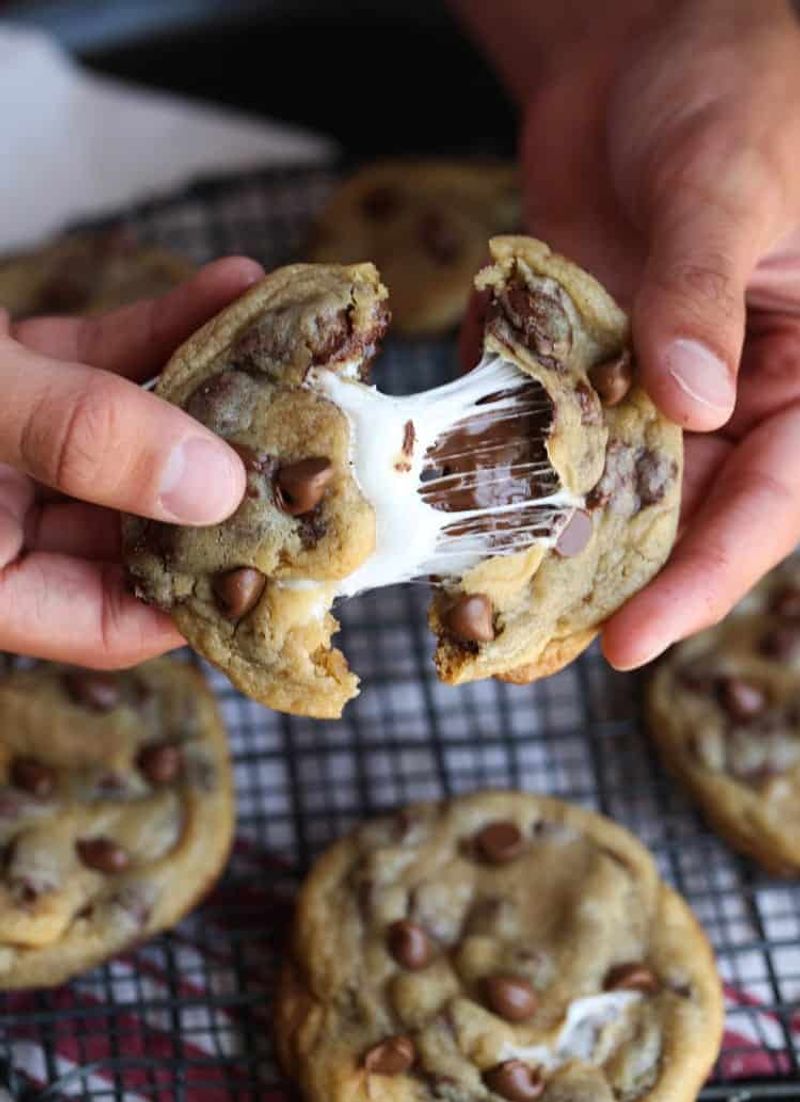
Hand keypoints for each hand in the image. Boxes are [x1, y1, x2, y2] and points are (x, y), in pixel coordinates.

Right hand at [0, 256, 262, 666]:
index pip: (114, 622)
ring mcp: (6, 451)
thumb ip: (75, 440)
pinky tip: (232, 290)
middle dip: (232, 479)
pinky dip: (160, 330)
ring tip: (300, 356)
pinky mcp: (6, 380)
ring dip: (214, 390)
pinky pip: (98, 363)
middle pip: (143, 524)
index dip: (207, 595)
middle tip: (321, 443)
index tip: (296, 553)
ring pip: (133, 435)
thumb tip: (211, 486)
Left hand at [457, 0, 799, 666]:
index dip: (703, 578)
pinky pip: (549, 425)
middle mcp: (736, 392)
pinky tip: (451, 498)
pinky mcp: (586, 358)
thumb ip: (701, 294)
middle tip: (526, 644)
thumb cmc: (728, 88)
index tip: (631, 638)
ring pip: (604, 485)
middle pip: (677, 514)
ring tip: (475, 601)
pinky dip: (506, 458)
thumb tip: (689, 399)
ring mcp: (654, 380)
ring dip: (542, 537)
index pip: (771, 500)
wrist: (640, 47)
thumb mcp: (726, 186)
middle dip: (604, 581)